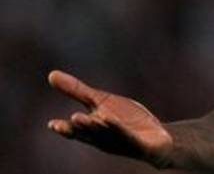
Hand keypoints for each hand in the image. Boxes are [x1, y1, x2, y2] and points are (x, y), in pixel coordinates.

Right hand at [47, 70, 173, 168]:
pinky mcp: (139, 143)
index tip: (52, 124)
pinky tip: (113, 120)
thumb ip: (76, 90)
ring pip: (108, 134)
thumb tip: (51, 74)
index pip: (76, 131)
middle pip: (91, 133)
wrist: (156, 137)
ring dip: (100, 127)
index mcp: (93, 129)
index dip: (65, 129)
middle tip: (74, 119)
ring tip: (92, 118)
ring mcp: (121, 142)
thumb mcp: (101, 101)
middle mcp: (104, 138)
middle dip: (83, 126)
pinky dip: (120, 129)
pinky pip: (128, 136)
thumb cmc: (124, 120)